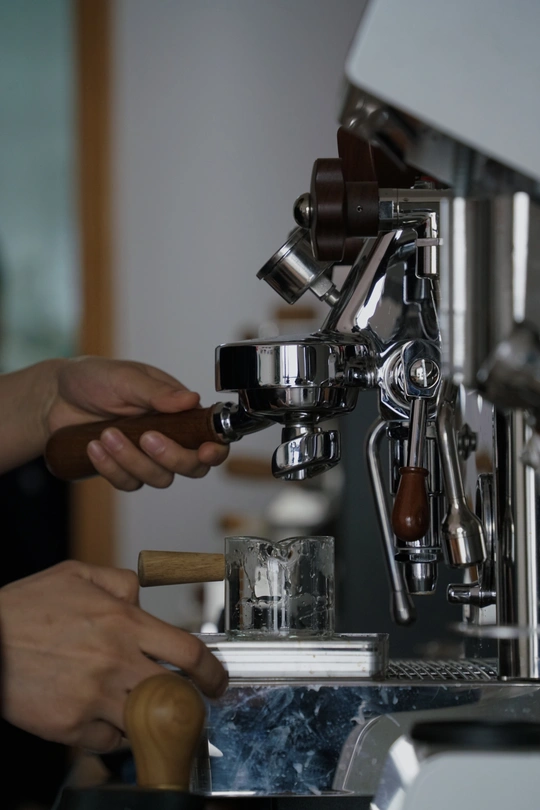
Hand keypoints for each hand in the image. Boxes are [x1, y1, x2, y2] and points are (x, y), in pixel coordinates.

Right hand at [0, 561, 227, 751]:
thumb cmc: (25, 607)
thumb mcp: (77, 574)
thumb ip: (119, 581)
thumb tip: (141, 596)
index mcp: (123, 622)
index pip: (189, 651)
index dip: (212, 671)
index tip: (217, 681)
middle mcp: (115, 660)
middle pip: (175, 692)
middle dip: (190, 701)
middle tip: (192, 704)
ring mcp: (93, 697)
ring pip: (146, 722)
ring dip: (152, 720)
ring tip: (145, 712)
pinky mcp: (69, 727)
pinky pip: (109, 743)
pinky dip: (115, 736)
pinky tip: (107, 721)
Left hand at [45, 357, 228, 489]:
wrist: (55, 398)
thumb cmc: (94, 379)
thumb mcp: (126, 378)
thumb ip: (158, 392)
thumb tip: (192, 399)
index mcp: (179, 411)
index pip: (210, 436)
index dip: (215, 449)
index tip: (205, 451)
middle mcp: (170, 436)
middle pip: (192, 466)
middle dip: (171, 457)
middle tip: (146, 437)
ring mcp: (147, 456)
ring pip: (159, 478)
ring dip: (133, 460)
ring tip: (106, 434)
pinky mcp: (124, 470)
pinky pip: (129, 483)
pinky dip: (111, 468)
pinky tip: (93, 447)